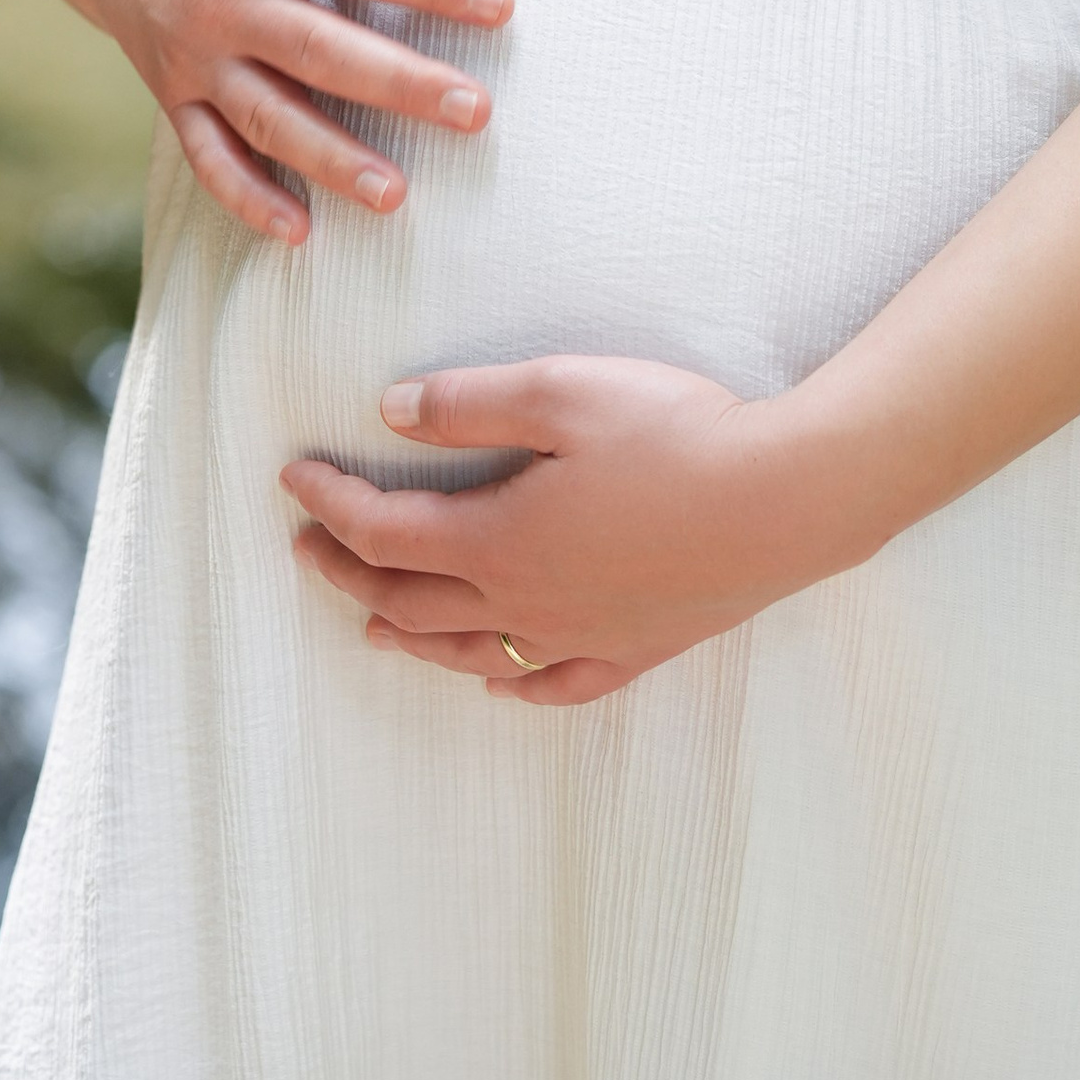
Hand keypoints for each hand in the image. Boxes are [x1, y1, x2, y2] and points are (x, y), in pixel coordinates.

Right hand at [9, 0, 511, 244]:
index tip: (500, 4)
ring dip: (330, 158)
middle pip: (319, 48)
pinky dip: (246, 197)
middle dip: (398, 84)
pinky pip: (207, 156)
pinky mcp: (172, 95)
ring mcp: (190, 56)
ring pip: (267, 116)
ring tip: (397, 193)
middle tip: (476, 111)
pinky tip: (299, 232)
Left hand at [282, 358, 842, 704]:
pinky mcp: (634, 652)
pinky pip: (551, 688)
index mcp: (498, 540)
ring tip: (372, 622)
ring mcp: (580, 639)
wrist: (785, 502)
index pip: (385, 531)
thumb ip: (470, 405)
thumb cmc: (676, 434)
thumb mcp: (562, 391)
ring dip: (408, 633)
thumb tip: (391, 413)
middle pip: (410, 598)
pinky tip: (498, 682)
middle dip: (348, 571)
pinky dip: (507, 684)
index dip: (331, 504)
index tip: (293, 477)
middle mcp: (526, 605)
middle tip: (307, 549)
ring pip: (468, 652)